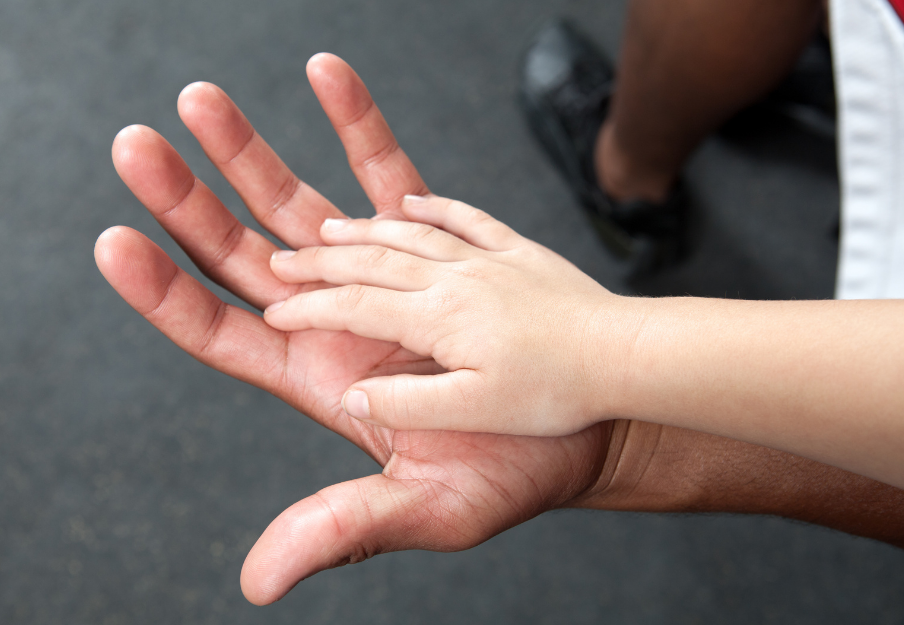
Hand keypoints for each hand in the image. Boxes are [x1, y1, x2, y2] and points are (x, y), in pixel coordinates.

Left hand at [94, 53, 613, 603]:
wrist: (575, 422)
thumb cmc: (505, 476)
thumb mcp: (425, 509)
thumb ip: (340, 528)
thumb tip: (258, 582)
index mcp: (317, 379)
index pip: (220, 331)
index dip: (165, 292)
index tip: (116, 241)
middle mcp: (331, 322)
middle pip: (239, 254)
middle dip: (187, 201)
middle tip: (136, 146)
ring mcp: (372, 279)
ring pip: (296, 204)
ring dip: (248, 152)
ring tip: (200, 100)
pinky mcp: (421, 244)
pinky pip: (382, 172)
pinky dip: (355, 124)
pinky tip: (327, 77)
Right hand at [263, 196, 644, 435]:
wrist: (627, 356)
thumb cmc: (555, 394)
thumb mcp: (475, 413)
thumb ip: (406, 406)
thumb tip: (354, 396)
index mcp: (437, 318)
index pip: (353, 306)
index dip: (308, 308)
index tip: (276, 310)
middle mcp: (455, 278)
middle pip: (370, 261)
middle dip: (319, 262)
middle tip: (282, 262)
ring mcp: (488, 260)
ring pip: (409, 235)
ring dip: (362, 230)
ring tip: (327, 228)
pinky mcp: (519, 253)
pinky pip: (467, 219)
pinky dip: (433, 208)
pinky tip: (412, 202)